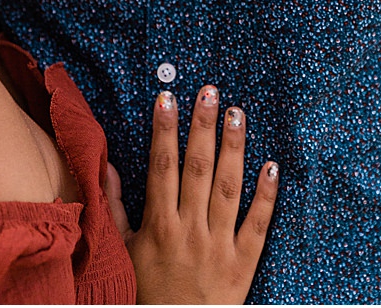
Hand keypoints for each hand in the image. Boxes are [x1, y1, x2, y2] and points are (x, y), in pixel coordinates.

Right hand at [103, 85, 278, 303]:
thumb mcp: (125, 250)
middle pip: (198, 168)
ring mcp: (219, 246)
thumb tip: (109, 167)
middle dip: (202, 126)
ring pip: (228, 188)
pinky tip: (271, 167)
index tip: (167, 98)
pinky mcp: (244, 264)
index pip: (162, 166)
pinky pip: (258, 225)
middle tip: (209, 92)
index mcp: (159, 224)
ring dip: (233, 148)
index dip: (165, 130)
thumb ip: (115, 207)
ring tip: (237, 114)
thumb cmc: (149, 293)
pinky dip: (266, 195)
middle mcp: (190, 230)